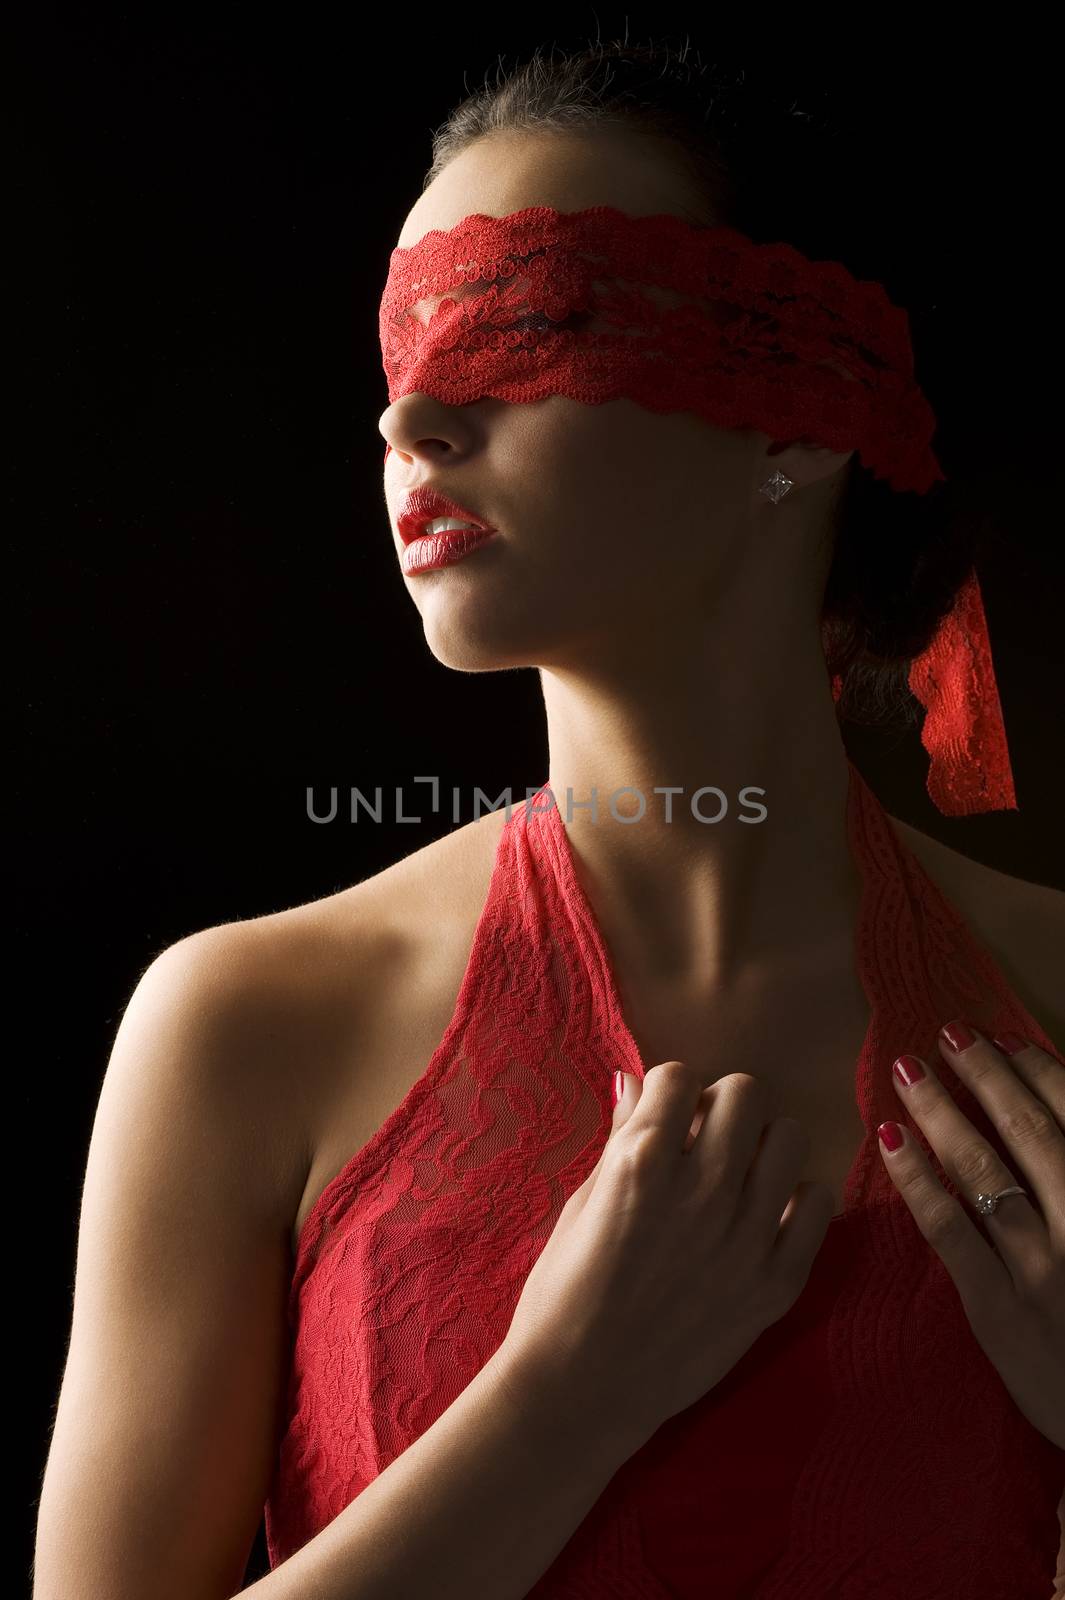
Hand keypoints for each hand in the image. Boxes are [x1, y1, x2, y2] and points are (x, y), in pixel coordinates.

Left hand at [878, 1018, 1064, 1447]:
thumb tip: (1048, 1117)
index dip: (1038, 1070)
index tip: (1004, 1036)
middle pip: (1029, 1131)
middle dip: (987, 1074)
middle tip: (949, 1033)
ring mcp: (1041, 1269)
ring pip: (983, 1170)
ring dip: (943, 1110)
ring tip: (911, 1071)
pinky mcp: (997, 1309)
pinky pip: (950, 1231)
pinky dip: (917, 1179)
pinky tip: (891, 1139)